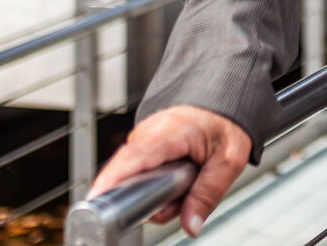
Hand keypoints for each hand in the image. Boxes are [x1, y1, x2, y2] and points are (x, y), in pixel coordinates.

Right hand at [89, 104, 251, 237]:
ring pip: (134, 179)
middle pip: (128, 176)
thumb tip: (191, 225)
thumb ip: (208, 194)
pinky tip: (178, 180)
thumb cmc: (227, 122)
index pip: (133, 157)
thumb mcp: (228, 160)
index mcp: (169, 131)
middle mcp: (149, 132)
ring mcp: (143, 138)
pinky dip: (157, 183)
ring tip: (186, 183)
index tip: (97, 199)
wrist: (226, 102)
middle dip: (151, 197)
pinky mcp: (144, 146)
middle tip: (182, 196)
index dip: (112, 179)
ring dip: (157, 192)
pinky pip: (140, 173)